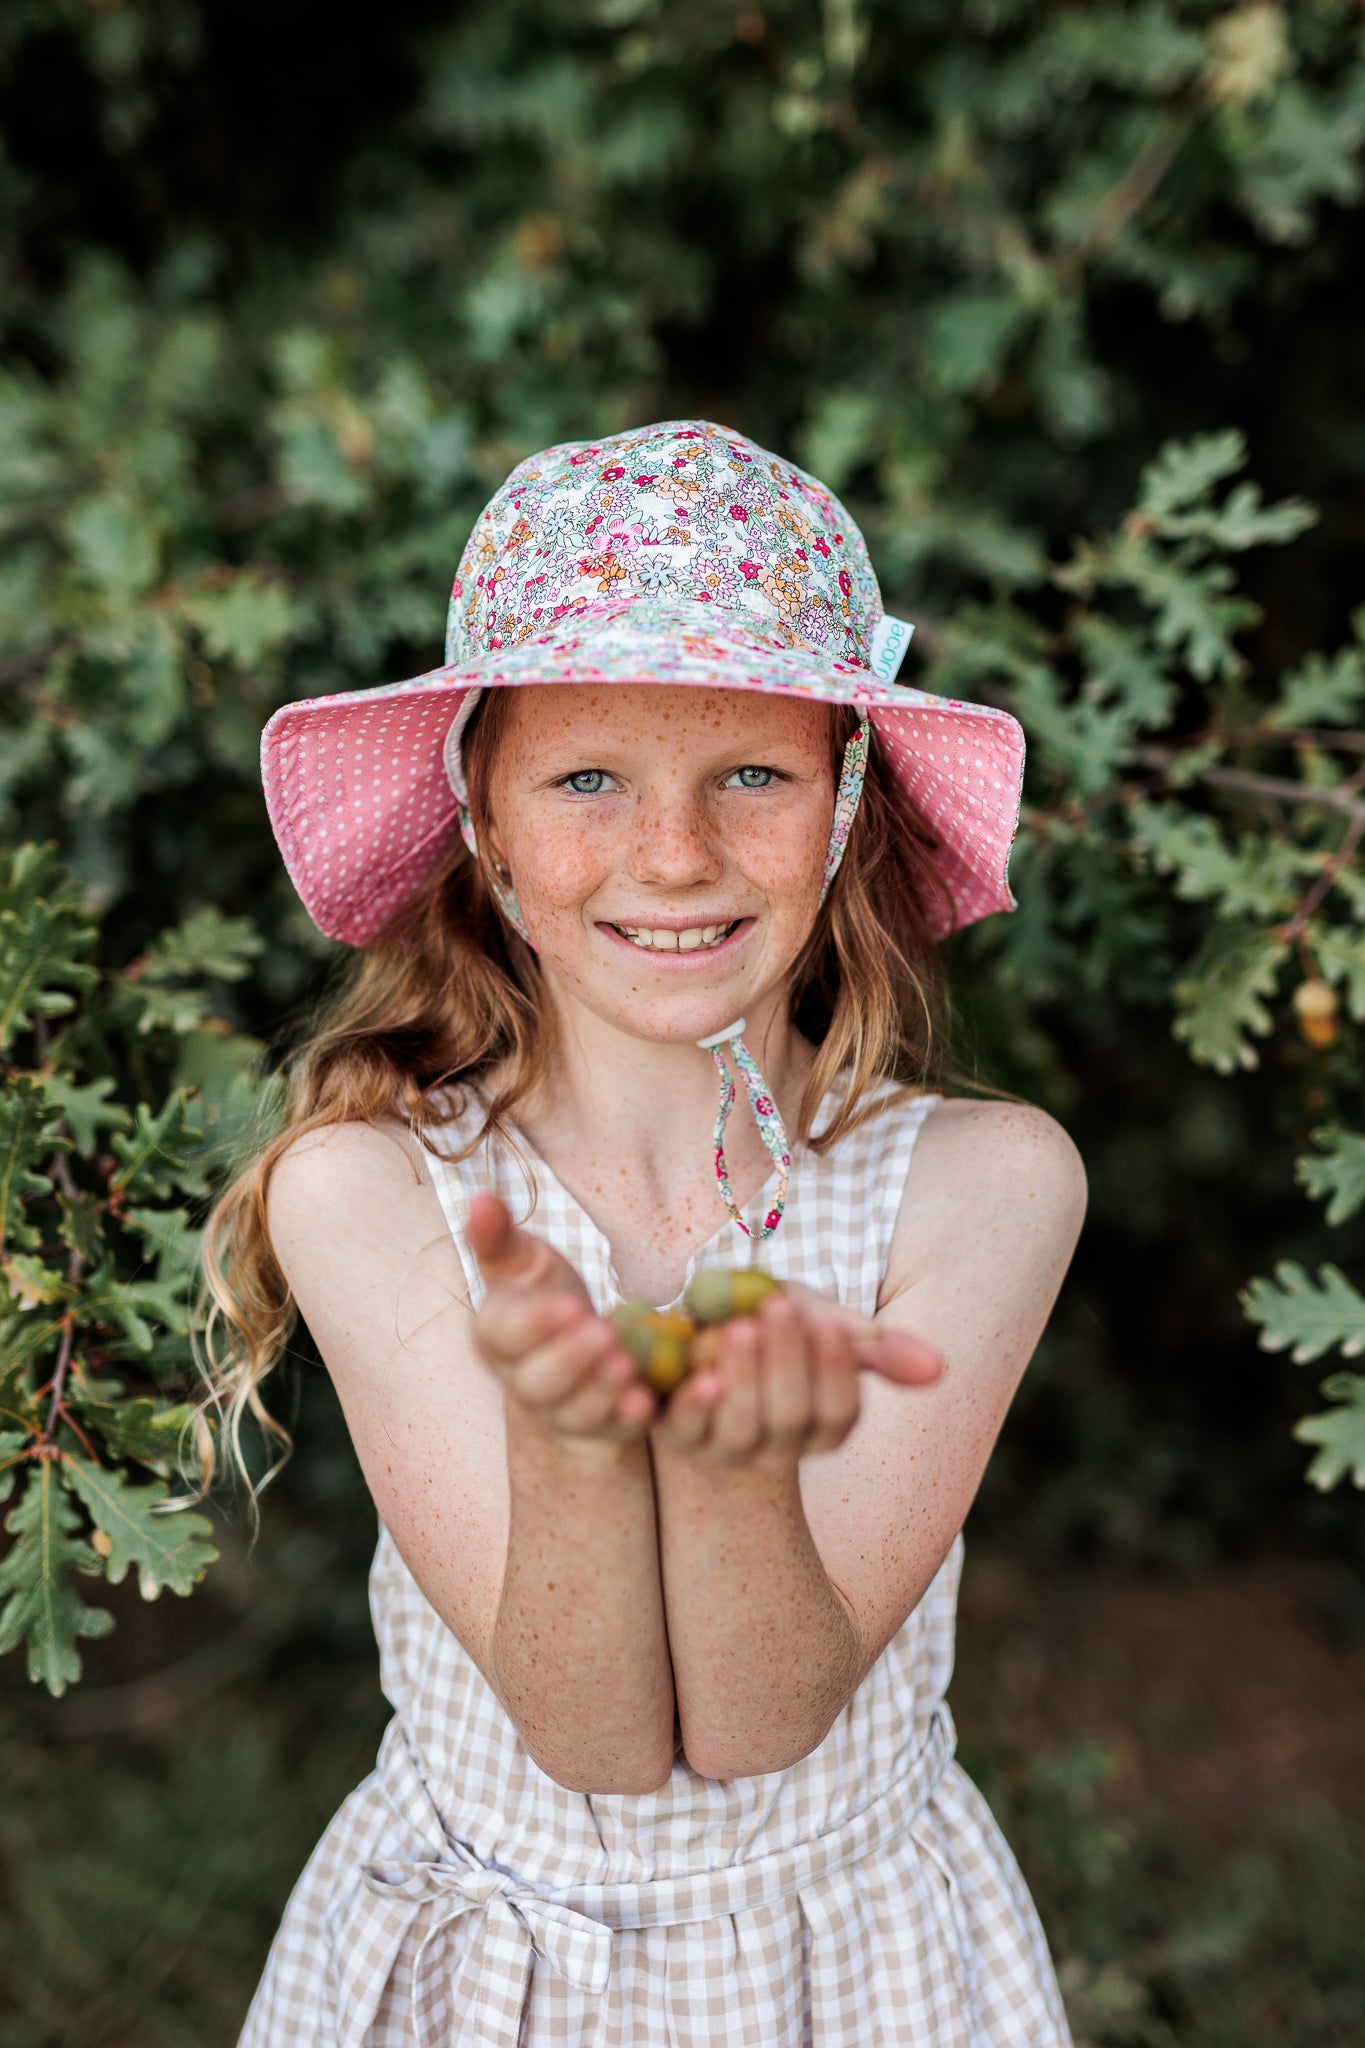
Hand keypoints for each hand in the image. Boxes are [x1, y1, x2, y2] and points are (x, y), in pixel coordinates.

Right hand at [466, 1193, 657, 1442]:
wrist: (573, 1360)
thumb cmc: (544, 1300)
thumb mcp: (523, 1265)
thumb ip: (500, 1238)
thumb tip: (480, 1198)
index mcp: (496, 1336)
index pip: (504, 1334)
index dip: (534, 1323)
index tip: (570, 1302)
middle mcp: (522, 1380)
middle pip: (538, 1380)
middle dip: (570, 1358)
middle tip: (602, 1333)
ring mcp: (562, 1410)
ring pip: (574, 1408)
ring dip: (599, 1388)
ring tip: (626, 1362)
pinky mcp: (601, 1426)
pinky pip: (611, 1427)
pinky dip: (626, 1416)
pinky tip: (646, 1400)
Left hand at [649, 1288, 943, 1471]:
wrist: (693, 1335)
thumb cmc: (769, 1329)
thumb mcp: (821, 1329)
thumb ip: (874, 1348)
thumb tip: (941, 1370)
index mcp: (818, 1427)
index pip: (839, 1416)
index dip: (837, 1374)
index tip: (830, 1326)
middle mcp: (775, 1448)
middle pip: (791, 1418)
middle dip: (789, 1362)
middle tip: (781, 1308)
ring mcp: (722, 1447)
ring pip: (741, 1427)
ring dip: (745, 1377)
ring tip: (742, 1325)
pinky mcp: (672, 1435)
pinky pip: (683, 1429)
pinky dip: (694, 1403)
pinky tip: (700, 1371)